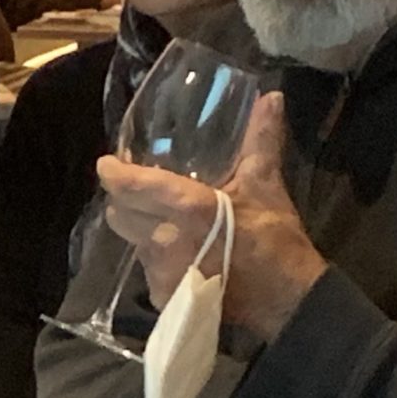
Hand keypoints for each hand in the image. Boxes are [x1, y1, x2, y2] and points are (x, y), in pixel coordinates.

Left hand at [93, 93, 323, 336]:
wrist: (286, 300)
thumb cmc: (274, 240)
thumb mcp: (266, 186)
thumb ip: (261, 140)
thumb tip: (272, 97)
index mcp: (185, 207)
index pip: (129, 185)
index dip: (113, 173)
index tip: (109, 164)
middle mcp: (164, 239)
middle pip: (118, 214)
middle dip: (124, 201)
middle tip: (139, 192)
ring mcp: (161, 271)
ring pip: (132, 242)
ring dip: (142, 230)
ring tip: (164, 223)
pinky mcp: (163, 296)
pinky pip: (146, 271)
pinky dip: (156, 260)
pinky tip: (176, 255)